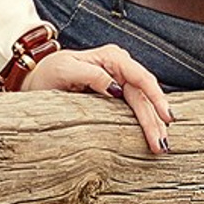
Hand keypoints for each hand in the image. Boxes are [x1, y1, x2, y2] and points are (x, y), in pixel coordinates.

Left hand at [21, 41, 173, 154]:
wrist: (37, 80)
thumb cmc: (48, 73)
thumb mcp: (64, 70)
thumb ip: (91, 75)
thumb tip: (116, 88)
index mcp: (111, 57)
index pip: (140, 77)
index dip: (155, 97)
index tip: (165, 117)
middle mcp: (121, 67)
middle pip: (144, 95)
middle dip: (155, 120)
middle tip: (161, 145)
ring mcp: (121, 80)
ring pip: (143, 104)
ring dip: (153, 124)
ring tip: (161, 145)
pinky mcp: (118, 94)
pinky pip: (136, 107)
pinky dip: (146, 122)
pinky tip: (154, 135)